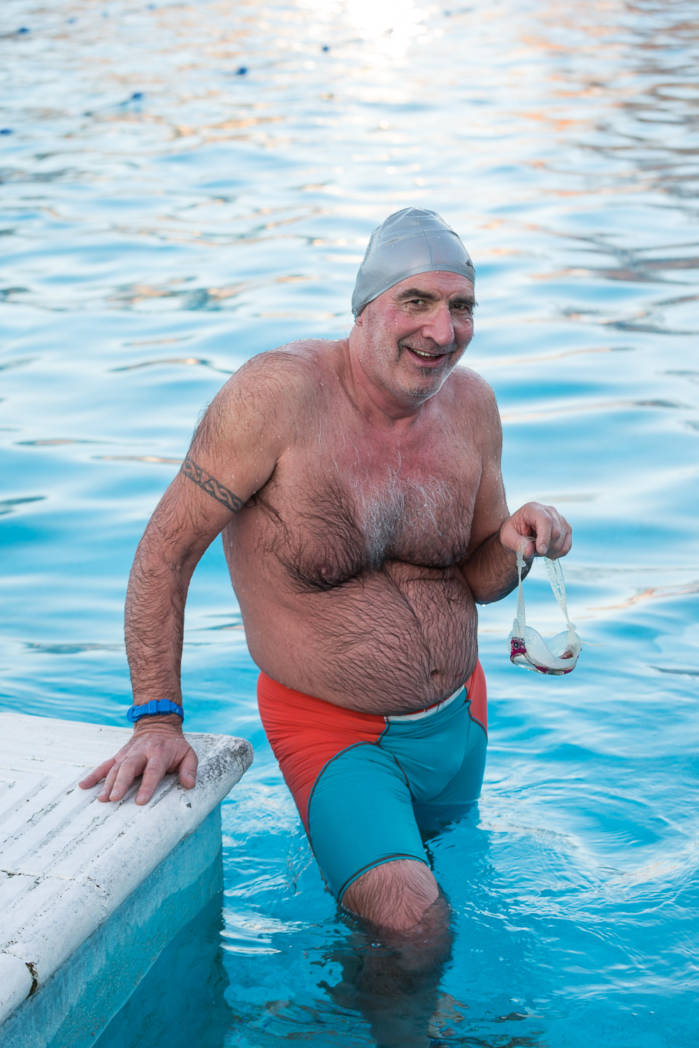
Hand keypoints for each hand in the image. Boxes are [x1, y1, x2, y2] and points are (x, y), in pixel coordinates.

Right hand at [79, 720, 197, 805]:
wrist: (158, 724)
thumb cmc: (174, 745)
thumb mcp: (188, 754)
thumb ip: (189, 769)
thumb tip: (189, 785)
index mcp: (159, 753)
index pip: (152, 770)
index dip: (146, 785)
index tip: (140, 801)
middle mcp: (141, 752)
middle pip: (129, 768)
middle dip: (121, 783)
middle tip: (114, 799)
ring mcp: (128, 753)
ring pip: (115, 768)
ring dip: (107, 783)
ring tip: (102, 799)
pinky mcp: (119, 755)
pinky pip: (105, 765)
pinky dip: (94, 775)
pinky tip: (84, 786)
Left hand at [499, 501, 571, 559]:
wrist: (519, 532)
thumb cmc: (512, 532)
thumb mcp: (507, 537)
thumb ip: (517, 543)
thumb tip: (530, 551)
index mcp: (533, 509)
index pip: (545, 521)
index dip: (545, 537)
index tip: (540, 551)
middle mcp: (549, 511)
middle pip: (556, 532)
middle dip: (545, 547)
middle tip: (533, 551)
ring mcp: (560, 519)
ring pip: (562, 540)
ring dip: (550, 551)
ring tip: (538, 549)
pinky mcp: (565, 528)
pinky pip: (567, 545)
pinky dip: (558, 553)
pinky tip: (547, 551)